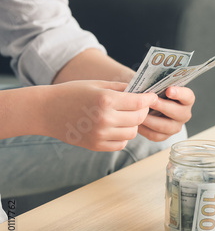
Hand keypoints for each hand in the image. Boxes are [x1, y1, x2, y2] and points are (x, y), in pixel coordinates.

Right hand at [40, 81, 157, 150]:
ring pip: (132, 132)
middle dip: (143, 111)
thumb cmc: (72, 93)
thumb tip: (142, 91)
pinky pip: (121, 143)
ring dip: (133, 124)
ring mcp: (100, 134)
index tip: (152, 96)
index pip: (138, 102)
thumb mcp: (97, 85)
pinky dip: (122, 136)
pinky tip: (116, 127)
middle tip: (140, 106)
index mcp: (105, 100)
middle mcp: (104, 118)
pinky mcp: (96, 145)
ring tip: (126, 116)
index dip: (149, 99)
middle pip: (138, 118)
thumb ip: (121, 88)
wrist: (45, 110)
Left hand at [138, 86, 194, 140]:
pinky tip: (137, 123)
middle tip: (150, 102)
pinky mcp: (165, 136)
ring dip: (152, 120)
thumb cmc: (153, 92)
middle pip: (178, 113)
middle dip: (163, 107)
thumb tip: (144, 84)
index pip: (188, 96)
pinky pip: (156, 136)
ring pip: (166, 126)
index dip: (180, 93)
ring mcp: (175, 126)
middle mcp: (184, 114)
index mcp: (186, 99)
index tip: (169, 90)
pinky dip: (145, 130)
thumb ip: (154, 84)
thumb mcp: (155, 85)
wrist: (147, 105)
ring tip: (140, 113)